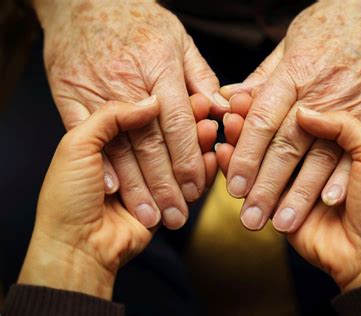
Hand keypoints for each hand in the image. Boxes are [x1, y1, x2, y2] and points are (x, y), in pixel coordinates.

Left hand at [18, 98, 217, 299]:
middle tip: (207, 110)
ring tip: (211, 130)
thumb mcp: (76, 146)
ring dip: (198, 144)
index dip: (166, 104)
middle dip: (187, 123)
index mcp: (107, 138)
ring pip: (181, 155)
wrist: (76, 246)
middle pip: (166, 134)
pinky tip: (212, 157)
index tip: (187, 94)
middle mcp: (131, 156)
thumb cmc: (67, 197)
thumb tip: (150, 103)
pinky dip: (203, 170)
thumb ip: (110, 117)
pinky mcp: (166, 199)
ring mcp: (151, 178)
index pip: (143, 115)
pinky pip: (190, 183)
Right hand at [33, 0, 227, 228]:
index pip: (178, 123)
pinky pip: (85, 135)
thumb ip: (200, 78)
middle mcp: (128, 82)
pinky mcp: (70, 95)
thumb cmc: (137, 21)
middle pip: (150, 143)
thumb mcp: (177, 41)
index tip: (195, 187)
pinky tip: (114, 189)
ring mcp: (96, 90)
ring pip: (120, 146)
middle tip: (177, 215)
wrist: (82, 1)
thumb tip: (221, 111)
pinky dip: (101, 162)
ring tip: (150, 215)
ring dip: (136, 186)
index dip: (188, 159)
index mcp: (159, 68)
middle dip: (165, 184)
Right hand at [217, 108, 360, 290]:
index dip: (280, 107)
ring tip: (224, 130)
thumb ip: (343, 127)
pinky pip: (252, 183)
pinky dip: (234, 169)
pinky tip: (221, 155)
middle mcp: (311, 157)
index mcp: (335, 140)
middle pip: (275, 135)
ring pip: (261, 157)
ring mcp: (293, 181)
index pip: (297, 116)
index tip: (252, 98)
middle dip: (253, 125)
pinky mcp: (278, 203)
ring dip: (241, 144)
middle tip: (231, 114)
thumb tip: (304, 112)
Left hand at [219, 0, 360, 230]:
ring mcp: (350, 105)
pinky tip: (329, 201)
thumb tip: (232, 100)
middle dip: (265, 185)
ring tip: (282, 222)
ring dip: (299, 193)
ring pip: (319, 155)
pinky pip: (358, 149)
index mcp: (293, 74)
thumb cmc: (336, 24)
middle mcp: (319, 93)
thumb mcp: (292, 43)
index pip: (262, 120)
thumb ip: (262, 77)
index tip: (232, 185)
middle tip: (249, 217)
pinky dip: (343, 176)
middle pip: (286, 145)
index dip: (245, 155)